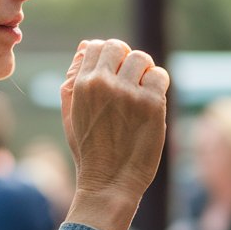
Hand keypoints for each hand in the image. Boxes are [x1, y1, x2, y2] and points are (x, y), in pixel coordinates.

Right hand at [60, 38, 168, 229]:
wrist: (108, 184)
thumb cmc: (89, 151)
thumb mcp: (70, 114)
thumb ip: (72, 79)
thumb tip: (85, 47)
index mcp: (81, 85)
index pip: (97, 46)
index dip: (108, 56)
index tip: (114, 72)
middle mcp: (104, 84)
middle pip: (119, 47)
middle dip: (126, 60)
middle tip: (130, 80)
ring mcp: (129, 93)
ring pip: (141, 58)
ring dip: (143, 71)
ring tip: (141, 91)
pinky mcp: (151, 105)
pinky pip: (160, 76)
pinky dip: (158, 84)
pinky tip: (153, 101)